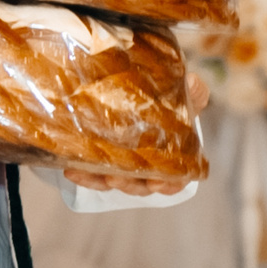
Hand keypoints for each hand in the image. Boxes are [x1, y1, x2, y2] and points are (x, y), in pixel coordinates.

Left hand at [63, 66, 208, 194]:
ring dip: (104, 182)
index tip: (158, 183)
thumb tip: (194, 83)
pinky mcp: (96, 160)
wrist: (122, 84)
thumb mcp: (179, 93)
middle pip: (141, 184)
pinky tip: (72, 170)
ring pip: (115, 181)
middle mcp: (147, 163)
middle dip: (130, 184)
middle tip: (116, 178)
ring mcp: (121, 163)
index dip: (169, 184)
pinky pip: (91, 174)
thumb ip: (191, 92)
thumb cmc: (160, 94)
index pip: (176, 178)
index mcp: (172, 152)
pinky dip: (84, 175)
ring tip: (97, 174)